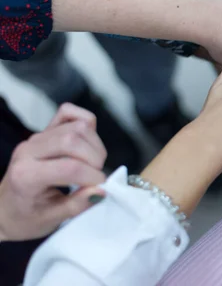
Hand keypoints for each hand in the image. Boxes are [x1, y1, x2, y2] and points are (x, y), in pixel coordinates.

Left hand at [0, 104, 106, 240]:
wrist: (4, 210)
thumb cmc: (25, 217)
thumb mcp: (50, 220)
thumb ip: (77, 204)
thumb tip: (102, 191)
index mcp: (26, 175)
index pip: (69, 167)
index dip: (93, 177)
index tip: (101, 189)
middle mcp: (29, 150)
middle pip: (73, 140)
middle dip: (95, 158)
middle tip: (95, 176)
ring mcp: (37, 137)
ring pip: (77, 126)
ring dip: (94, 145)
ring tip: (92, 164)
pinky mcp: (45, 130)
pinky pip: (68, 113)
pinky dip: (85, 123)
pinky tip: (87, 142)